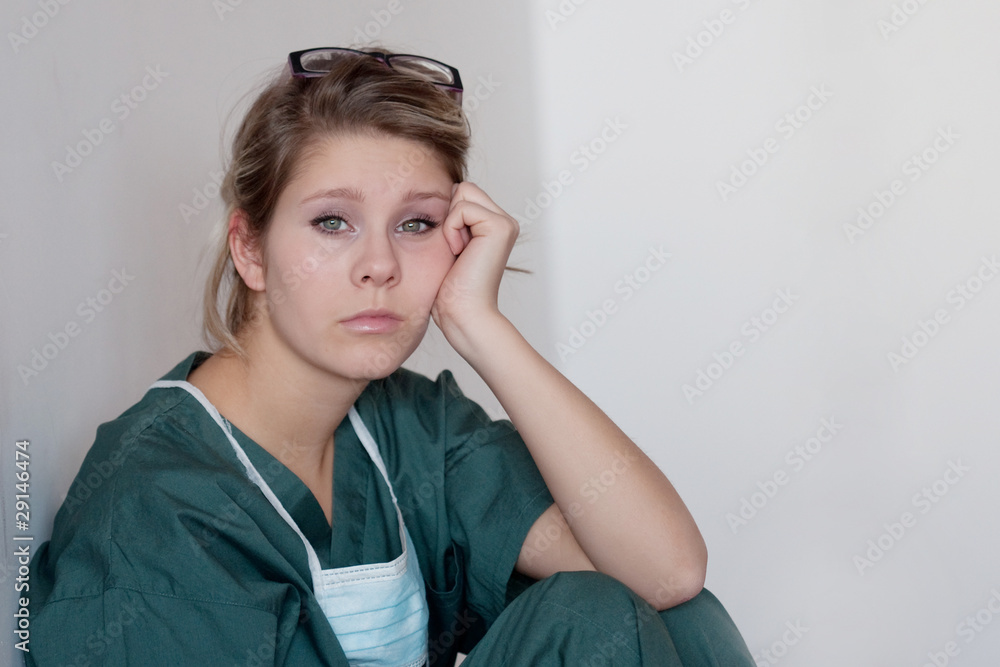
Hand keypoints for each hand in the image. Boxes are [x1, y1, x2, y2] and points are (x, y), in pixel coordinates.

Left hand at [431, 182, 518, 352]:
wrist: (464, 314)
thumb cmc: (451, 290)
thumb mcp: (449, 246)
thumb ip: (453, 219)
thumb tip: (445, 192)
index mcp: (494, 226)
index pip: (462, 194)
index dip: (447, 216)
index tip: (452, 248)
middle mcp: (504, 222)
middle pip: (463, 188)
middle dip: (449, 216)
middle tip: (456, 249)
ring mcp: (505, 223)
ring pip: (463, 192)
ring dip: (450, 223)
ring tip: (458, 251)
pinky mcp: (500, 226)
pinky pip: (461, 208)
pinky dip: (451, 230)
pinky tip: (460, 252)